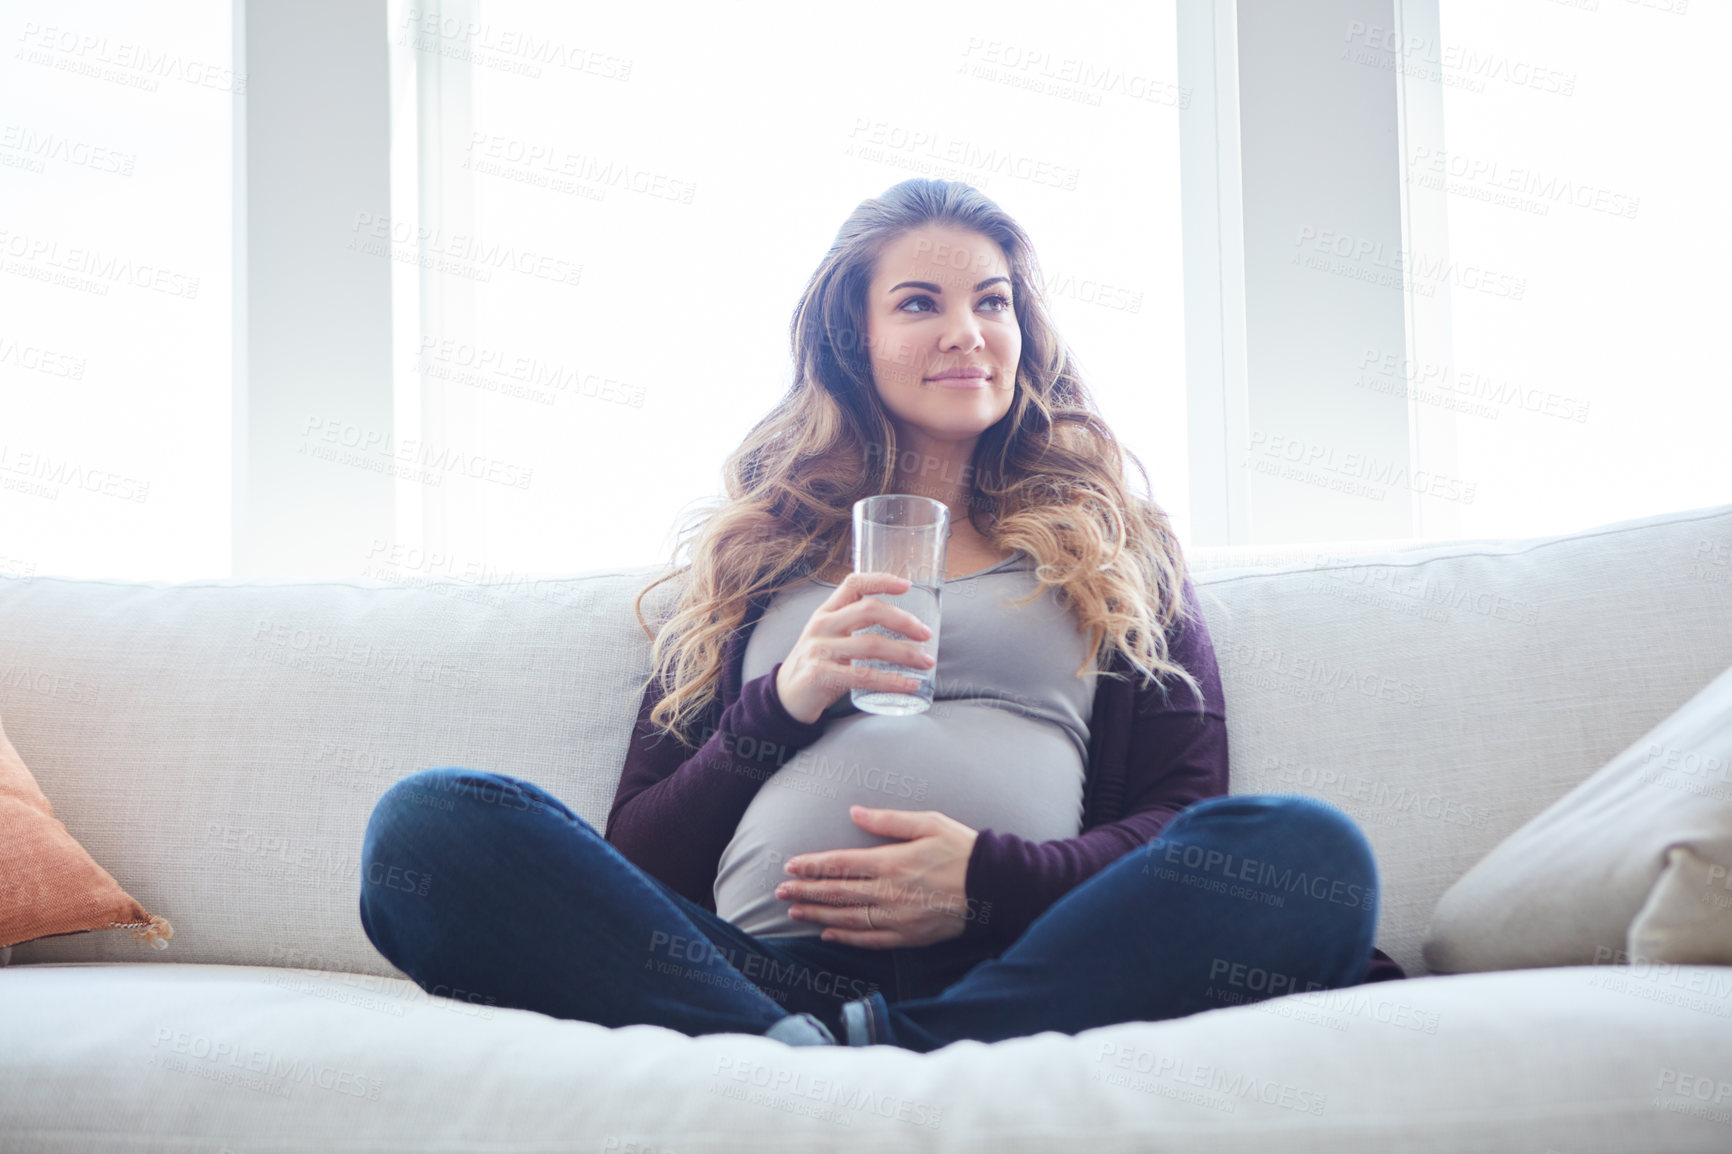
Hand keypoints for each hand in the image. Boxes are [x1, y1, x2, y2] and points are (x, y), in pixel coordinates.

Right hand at [773, 572, 936, 724]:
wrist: (786, 698)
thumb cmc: (818, 664)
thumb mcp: (830, 637)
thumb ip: (855, 626)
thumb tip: (904, 625)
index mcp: (826, 612)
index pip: (853, 583)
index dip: (881, 580)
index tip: (908, 585)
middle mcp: (822, 626)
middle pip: (868, 610)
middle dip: (903, 621)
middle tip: (925, 633)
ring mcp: (819, 650)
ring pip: (871, 644)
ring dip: (904, 653)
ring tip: (926, 661)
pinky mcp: (821, 675)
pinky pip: (864, 676)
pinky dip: (891, 680)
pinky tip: (909, 684)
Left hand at [775, 806, 978, 948]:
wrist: (994, 885)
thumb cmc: (962, 848)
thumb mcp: (927, 822)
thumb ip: (888, 820)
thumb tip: (855, 812)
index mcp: (892, 862)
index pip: (841, 864)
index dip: (813, 865)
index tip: (791, 865)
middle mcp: (890, 892)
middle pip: (838, 893)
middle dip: (806, 891)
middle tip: (780, 891)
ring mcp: (898, 917)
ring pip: (848, 918)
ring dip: (818, 914)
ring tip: (795, 911)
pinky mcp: (909, 936)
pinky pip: (870, 939)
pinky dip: (846, 938)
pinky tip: (828, 934)